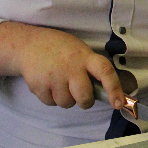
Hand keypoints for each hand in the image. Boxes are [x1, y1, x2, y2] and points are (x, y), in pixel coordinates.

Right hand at [0, 22, 125, 109]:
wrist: (28, 44)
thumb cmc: (59, 48)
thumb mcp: (79, 49)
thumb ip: (91, 67)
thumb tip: (106, 92)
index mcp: (84, 56)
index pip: (105, 71)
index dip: (114, 89)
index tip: (119, 104)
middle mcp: (70, 67)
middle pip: (85, 98)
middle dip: (85, 101)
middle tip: (81, 95)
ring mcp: (53, 77)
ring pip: (67, 104)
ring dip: (66, 98)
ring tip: (59, 82)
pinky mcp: (38, 86)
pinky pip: (51, 103)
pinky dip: (51, 97)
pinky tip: (48, 83)